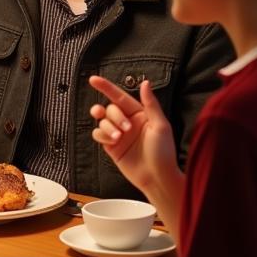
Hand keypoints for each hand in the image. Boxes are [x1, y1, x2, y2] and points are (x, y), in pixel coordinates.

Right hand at [89, 76, 177, 193]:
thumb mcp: (160, 125)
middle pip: (110, 109)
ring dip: (107, 127)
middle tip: (126, 128)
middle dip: (114, 116)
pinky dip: (102, 136)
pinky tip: (112, 142)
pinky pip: (98, 134)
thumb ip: (150, 103)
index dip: (106, 87)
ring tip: (118, 137)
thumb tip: (145, 82)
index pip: (119, 96)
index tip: (92, 79)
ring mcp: (118, 134)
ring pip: (102, 121)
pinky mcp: (110, 146)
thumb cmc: (163, 152)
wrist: (156, 178)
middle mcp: (127, 121)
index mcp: (140, 114)